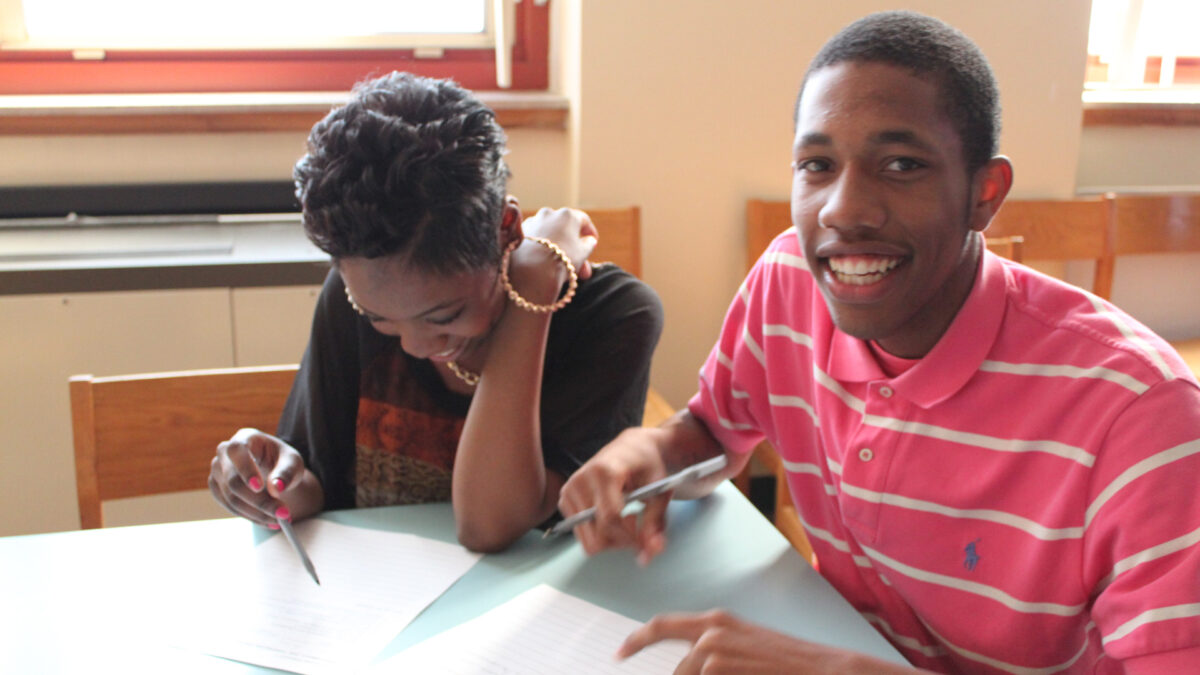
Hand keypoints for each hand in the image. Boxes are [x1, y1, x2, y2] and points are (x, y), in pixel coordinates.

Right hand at [208, 427, 308, 526]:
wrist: (273, 470)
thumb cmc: (282, 461)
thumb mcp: (292, 462)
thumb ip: (286, 472)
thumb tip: (276, 488)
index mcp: (244, 438)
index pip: (237, 451)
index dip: (245, 469)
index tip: (260, 487)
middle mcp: (225, 452)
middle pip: (233, 481)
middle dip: (259, 501)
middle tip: (283, 514)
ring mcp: (217, 471)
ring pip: (231, 498)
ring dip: (256, 513)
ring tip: (280, 520)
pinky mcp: (217, 488)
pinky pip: (230, 507)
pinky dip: (250, 516)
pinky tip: (268, 521)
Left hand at [519, 206, 598, 281]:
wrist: (531, 271)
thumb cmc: (561, 260)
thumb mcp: (583, 253)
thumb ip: (588, 244)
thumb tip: (589, 240)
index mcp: (568, 215)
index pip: (583, 220)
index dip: (589, 231)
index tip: (593, 242)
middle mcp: (549, 213)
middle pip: (565, 229)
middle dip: (574, 247)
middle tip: (581, 266)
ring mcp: (532, 221)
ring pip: (550, 235)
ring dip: (558, 248)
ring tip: (563, 268)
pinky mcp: (519, 233)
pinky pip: (536, 240)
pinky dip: (543, 248)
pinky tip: (546, 262)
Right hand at [557, 426, 672, 564]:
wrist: (630, 448)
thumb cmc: (647, 466)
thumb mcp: (659, 491)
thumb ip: (655, 522)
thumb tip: (651, 551)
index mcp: (605, 471)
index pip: (611, 517)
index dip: (630, 536)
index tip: (645, 539)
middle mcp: (581, 479)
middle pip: (597, 533)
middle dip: (622, 541)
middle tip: (638, 529)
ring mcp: (569, 489)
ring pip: (588, 539)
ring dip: (611, 539)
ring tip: (625, 520)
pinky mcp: (564, 499)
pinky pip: (581, 534)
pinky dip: (599, 534)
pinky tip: (610, 517)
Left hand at [619, 611, 916, 673]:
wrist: (824, 669)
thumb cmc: (789, 663)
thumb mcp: (747, 648)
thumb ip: (715, 653)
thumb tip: (692, 668)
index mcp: (716, 622)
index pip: (662, 625)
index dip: (636, 640)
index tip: (620, 653)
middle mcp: (710, 632)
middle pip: (676, 667)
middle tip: (691, 672)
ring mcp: (713, 652)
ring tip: (745, 674)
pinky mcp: (718, 668)